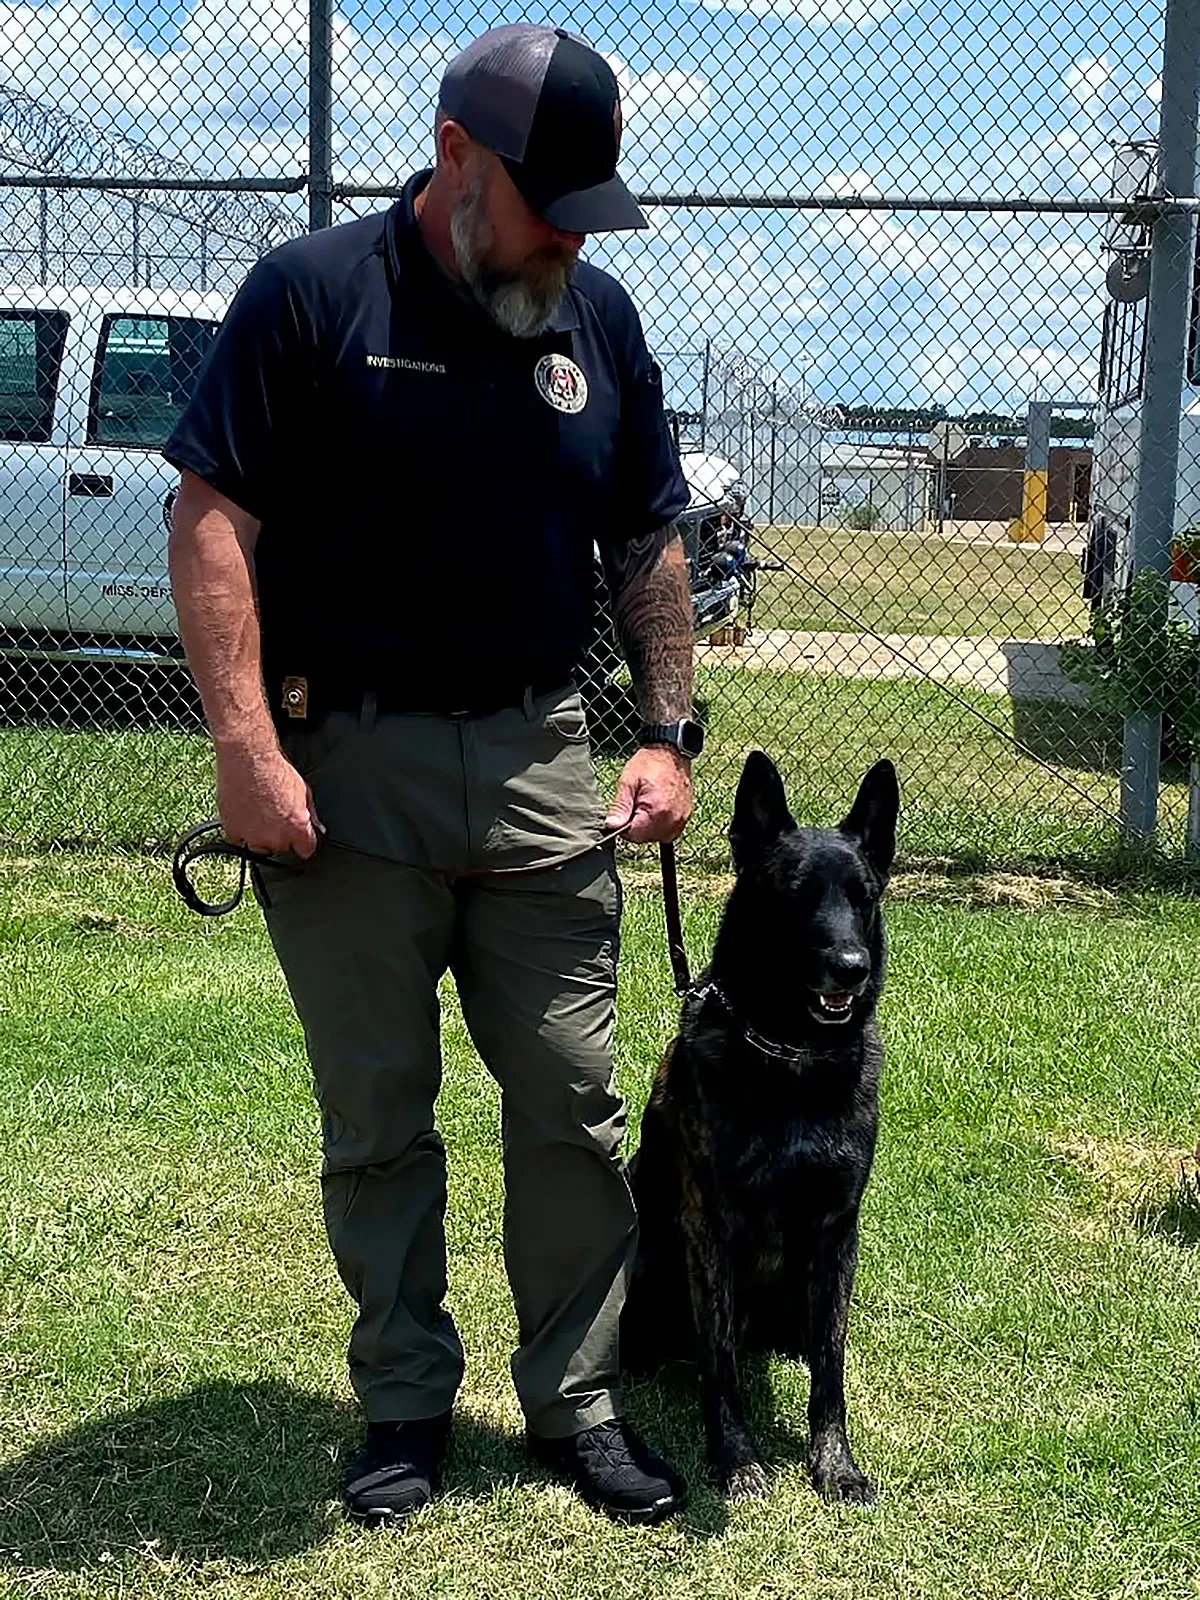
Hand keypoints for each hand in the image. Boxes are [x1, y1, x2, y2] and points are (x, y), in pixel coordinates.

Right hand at [215, 741, 324, 859]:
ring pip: (260, 846)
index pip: (305, 850)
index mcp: (297, 828)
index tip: (299, 837)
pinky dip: (241, 830)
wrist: (248, 759)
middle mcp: (275, 837)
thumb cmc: (274, 770)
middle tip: (276, 815)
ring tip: (260, 812)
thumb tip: (317, 828)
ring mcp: (253, 836)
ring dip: (261, 835)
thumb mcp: (304, 790)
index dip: (303, 842)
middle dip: (281, 835)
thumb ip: (311, 814)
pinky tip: (246, 813)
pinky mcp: (233, 831)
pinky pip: (239, 839)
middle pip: (282, 848)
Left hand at [605, 746, 693, 844]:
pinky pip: (669, 831)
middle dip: (636, 826)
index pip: (633, 836)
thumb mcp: (628, 782)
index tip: (624, 810)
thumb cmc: (649, 763)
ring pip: (657, 836)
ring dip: (648, 826)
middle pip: (645, 838)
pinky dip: (660, 824)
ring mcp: (681, 820)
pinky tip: (657, 808)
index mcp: (656, 812)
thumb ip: (620, 806)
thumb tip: (612, 825)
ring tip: (647, 804)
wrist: (672, 753)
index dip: (623, 826)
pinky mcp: (685, 817)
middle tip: (636, 803)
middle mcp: (672, 820)